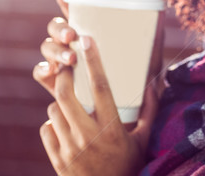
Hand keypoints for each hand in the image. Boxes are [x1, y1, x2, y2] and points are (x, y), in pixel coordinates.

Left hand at [32, 0, 160, 174]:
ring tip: (70, 101)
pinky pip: (47, 129)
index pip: (100, 87)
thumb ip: (150, 109)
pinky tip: (65, 125)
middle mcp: (88, 136)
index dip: (93, 61)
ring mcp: (70, 148)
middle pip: (66, 94)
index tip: (87, 40)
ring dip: (60, 101)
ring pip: (54, 109)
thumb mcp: (143, 138)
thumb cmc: (129, 164)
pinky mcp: (57, 159)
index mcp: (112, 128)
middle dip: (64, 74)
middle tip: (68, 65)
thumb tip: (157, 81)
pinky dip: (53, 123)